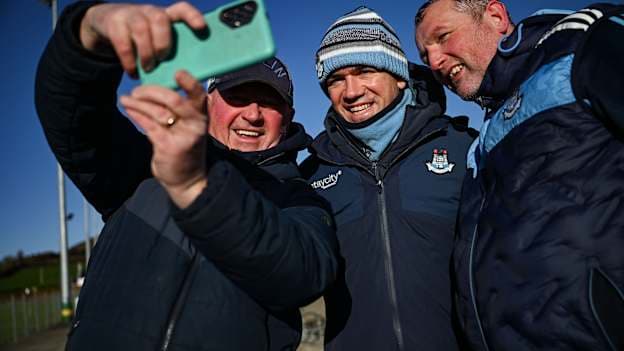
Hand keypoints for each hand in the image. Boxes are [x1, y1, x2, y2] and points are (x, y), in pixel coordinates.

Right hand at [80, 2, 205, 76]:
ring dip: (146, 53)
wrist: (108, 22)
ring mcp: (130, 15)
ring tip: (148, 68)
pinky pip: (122, 43)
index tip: (202, 27)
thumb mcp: (157, 38)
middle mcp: (149, 11)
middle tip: (162, 58)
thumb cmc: (143, 37)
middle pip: (159, 19)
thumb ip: (171, 49)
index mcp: (166, 16)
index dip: (192, 16)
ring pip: (141, 29)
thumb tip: (187, 74)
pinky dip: (129, 61)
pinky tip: (133, 72)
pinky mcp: (114, 24)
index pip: (181, 9)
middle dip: (163, 42)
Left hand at [120, 70, 208, 207]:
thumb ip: (177, 109)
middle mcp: (195, 125)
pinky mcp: (168, 146)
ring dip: (138, 103)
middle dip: (152, 91)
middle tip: (137, 90)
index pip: (198, 95)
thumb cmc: (185, 147)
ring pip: (157, 112)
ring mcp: (182, 136)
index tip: (178, 72)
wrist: (188, 179)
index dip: (190, 83)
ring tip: (126, 98)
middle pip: (174, 100)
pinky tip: (128, 108)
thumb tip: (153, 87)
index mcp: (201, 116)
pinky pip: (148, 125)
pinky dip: (136, 114)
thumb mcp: (188, 126)